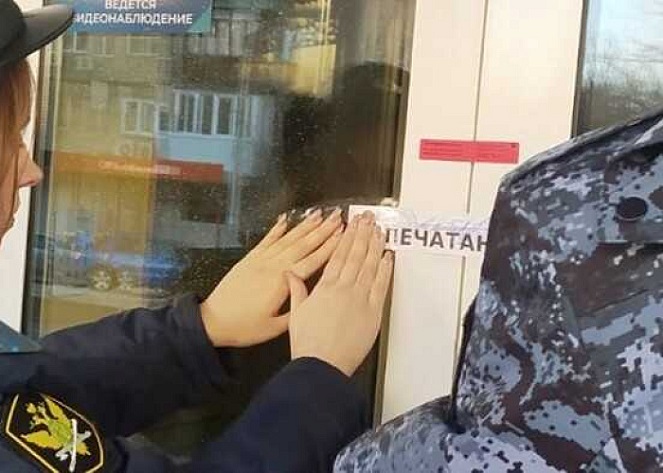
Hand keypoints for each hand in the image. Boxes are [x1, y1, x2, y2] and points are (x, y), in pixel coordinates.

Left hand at [201, 209, 342, 346]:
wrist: (212, 321)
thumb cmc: (244, 327)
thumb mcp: (274, 327)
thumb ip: (295, 311)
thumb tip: (312, 299)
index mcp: (282, 283)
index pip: (311, 261)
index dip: (328, 247)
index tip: (342, 234)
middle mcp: (273, 266)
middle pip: (303, 244)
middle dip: (322, 230)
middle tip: (337, 216)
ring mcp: (260, 260)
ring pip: (287, 239)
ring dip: (304, 226)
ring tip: (318, 214)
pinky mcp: (249, 259)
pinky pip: (266, 240)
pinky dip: (276, 229)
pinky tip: (285, 219)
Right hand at [287, 212, 393, 376]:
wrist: (321, 365)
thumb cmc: (307, 343)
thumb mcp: (297, 313)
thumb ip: (297, 290)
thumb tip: (290, 273)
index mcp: (325, 287)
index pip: (338, 254)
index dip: (346, 236)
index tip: (352, 223)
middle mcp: (344, 288)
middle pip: (356, 254)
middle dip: (363, 233)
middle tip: (369, 218)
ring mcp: (360, 298)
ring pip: (370, 265)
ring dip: (375, 245)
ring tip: (379, 230)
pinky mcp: (373, 312)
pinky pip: (381, 285)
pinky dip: (385, 269)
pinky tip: (388, 256)